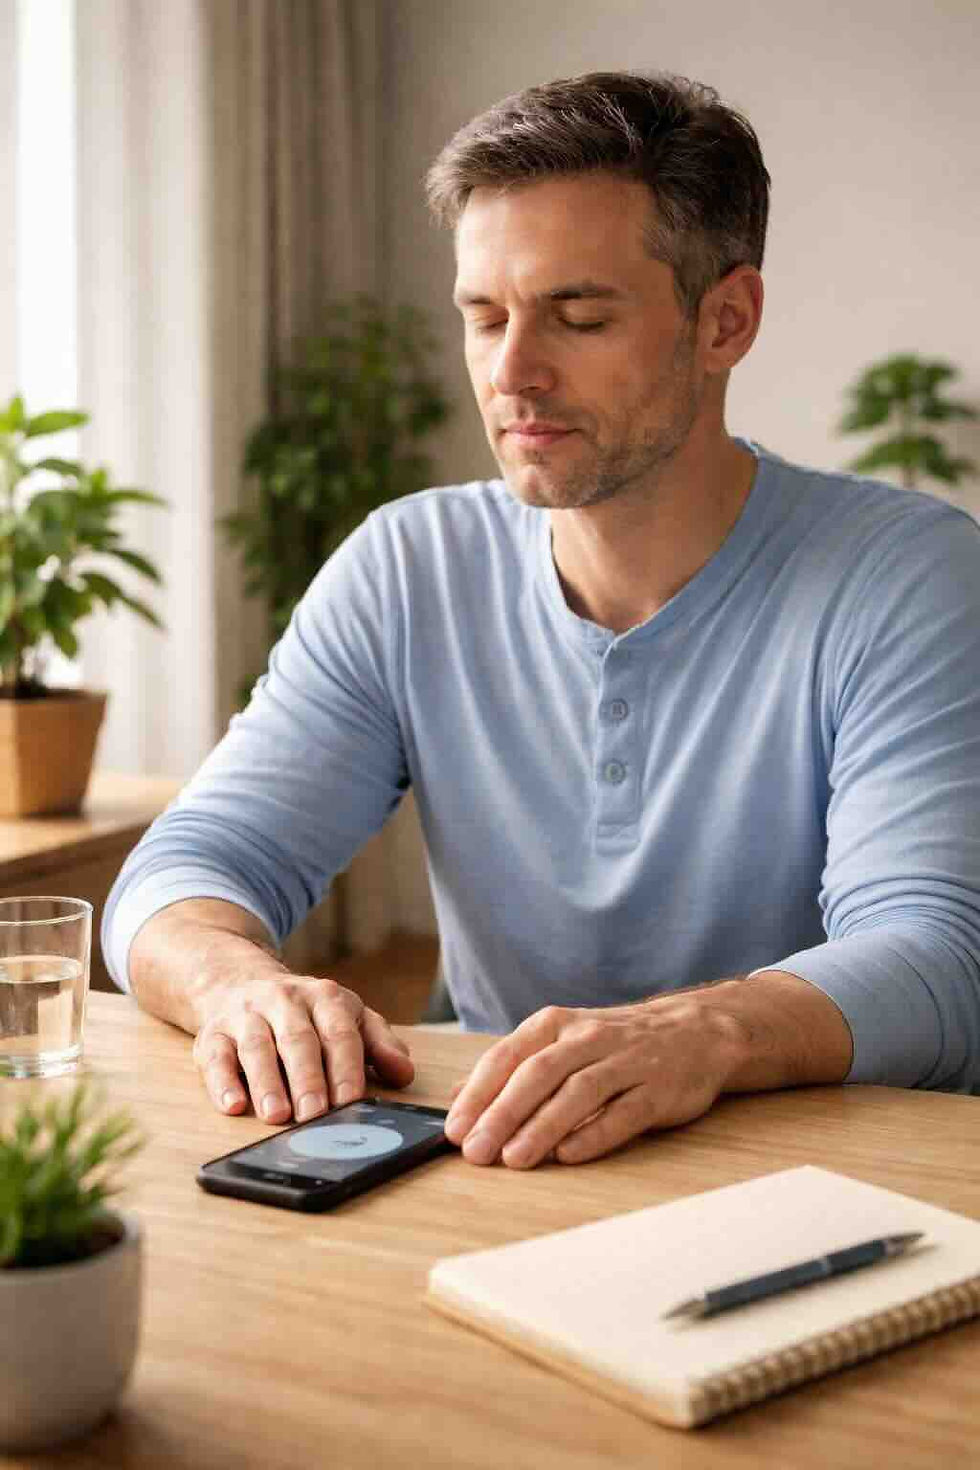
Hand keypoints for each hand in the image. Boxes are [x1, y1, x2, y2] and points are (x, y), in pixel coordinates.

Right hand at [191, 972, 413, 1123]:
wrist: (239, 980)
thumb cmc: (305, 1013)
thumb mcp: (347, 1017)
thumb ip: (379, 1044)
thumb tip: (405, 1073)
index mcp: (324, 997)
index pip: (339, 1033)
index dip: (346, 1068)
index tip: (351, 1101)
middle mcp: (284, 1000)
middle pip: (297, 1040)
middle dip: (307, 1078)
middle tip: (314, 1114)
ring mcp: (246, 1015)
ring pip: (256, 1047)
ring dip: (266, 1083)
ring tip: (277, 1116)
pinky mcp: (213, 1033)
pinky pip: (216, 1056)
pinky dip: (222, 1082)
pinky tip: (233, 1105)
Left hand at [443, 995, 748, 1167]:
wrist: (695, 1032)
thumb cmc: (615, 1043)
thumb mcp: (560, 1041)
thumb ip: (511, 1066)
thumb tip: (454, 1097)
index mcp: (557, 1025)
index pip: (508, 1056)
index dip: (478, 1093)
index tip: (454, 1130)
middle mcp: (588, 1038)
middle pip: (539, 1074)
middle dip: (503, 1114)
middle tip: (476, 1151)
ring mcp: (627, 1062)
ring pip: (578, 1093)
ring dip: (543, 1126)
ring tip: (514, 1159)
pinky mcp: (658, 1089)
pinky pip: (623, 1112)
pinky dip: (595, 1134)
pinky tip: (569, 1155)